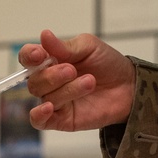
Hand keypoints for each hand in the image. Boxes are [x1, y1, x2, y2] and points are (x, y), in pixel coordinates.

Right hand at [18, 28, 135, 131]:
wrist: (129, 87)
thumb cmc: (108, 64)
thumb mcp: (89, 47)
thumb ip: (65, 46)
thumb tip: (44, 35)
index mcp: (51, 61)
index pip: (28, 58)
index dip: (29, 56)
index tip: (39, 54)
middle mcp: (49, 82)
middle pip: (34, 80)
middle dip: (52, 75)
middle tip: (72, 70)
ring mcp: (54, 101)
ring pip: (44, 97)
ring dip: (66, 90)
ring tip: (89, 82)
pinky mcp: (61, 119)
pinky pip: (39, 121)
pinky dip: (39, 115)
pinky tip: (49, 108)